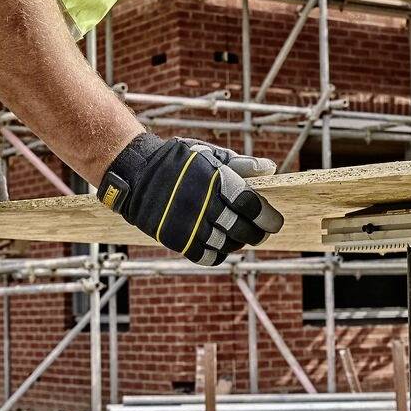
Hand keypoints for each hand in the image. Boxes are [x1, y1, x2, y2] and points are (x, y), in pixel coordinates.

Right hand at [98, 133, 282, 264]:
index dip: (267, 216)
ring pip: (227, 244)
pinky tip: (221, 246)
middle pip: (243, 229)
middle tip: (261, 232)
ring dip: (238, 243)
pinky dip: (219, 254)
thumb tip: (270, 168)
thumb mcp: (208, 154)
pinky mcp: (178, 239)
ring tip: (240, 237)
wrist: (136, 173)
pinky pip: (207, 256)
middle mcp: (206, 204)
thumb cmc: (177, 161)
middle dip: (258, 233)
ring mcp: (191, 224)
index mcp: (216, 181)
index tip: (274, 222)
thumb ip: (240, 164)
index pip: (251, 205)